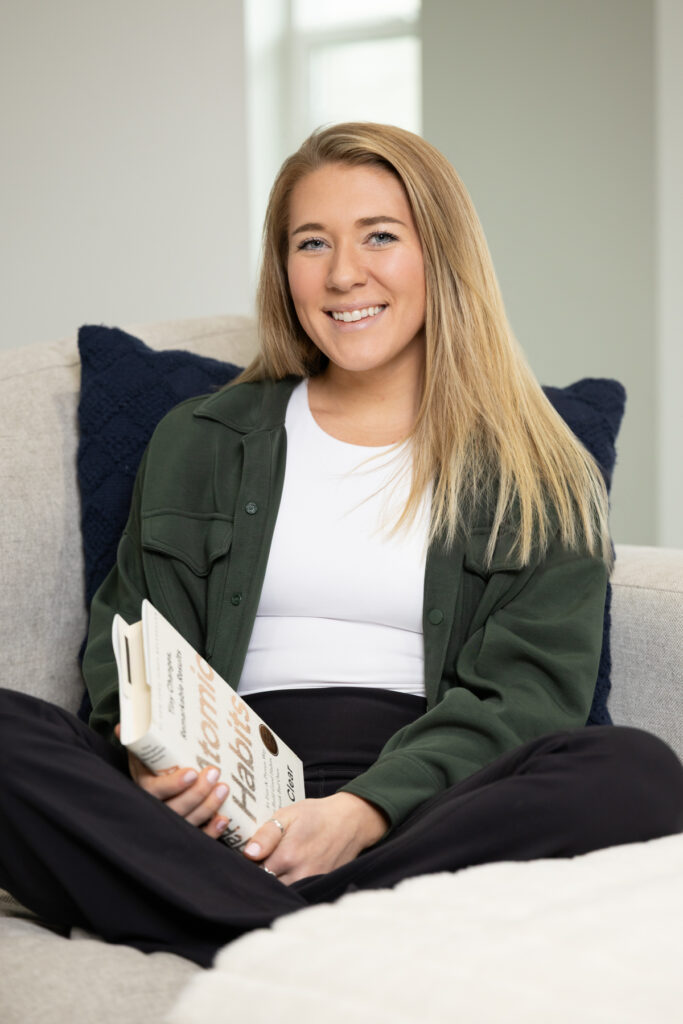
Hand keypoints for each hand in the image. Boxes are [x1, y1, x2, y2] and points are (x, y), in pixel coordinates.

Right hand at [114, 723, 229, 838]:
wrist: (156, 782)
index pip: (155, 791)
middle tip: (213, 773)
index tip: (191, 772)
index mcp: (144, 789)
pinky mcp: (185, 833)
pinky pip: (198, 837)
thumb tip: (121, 726)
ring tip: (223, 787)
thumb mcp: (141, 753)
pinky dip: (211, 830)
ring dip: (208, 806)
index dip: (173, 784)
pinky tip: (223, 818)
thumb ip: (135, 740)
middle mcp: (155, 810)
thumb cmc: (151, 766)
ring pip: (189, 823)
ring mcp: (170, 825)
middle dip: (197, 793)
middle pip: (176, 809)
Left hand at [242, 792, 388, 884]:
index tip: (241, 862)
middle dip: (257, 880)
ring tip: (272, 870)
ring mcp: (311, 884)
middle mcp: (299, 875)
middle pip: (266, 888)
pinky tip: (286, 877)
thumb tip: (249, 853)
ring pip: (281, 894)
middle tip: (255, 867)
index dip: (245, 868)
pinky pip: (297, 895)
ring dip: (272, 886)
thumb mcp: (288, 814)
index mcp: (287, 855)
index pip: (253, 873)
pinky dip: (287, 889)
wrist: (351, 821)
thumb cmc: (316, 815)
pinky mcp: (320, 888)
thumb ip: (267, 834)